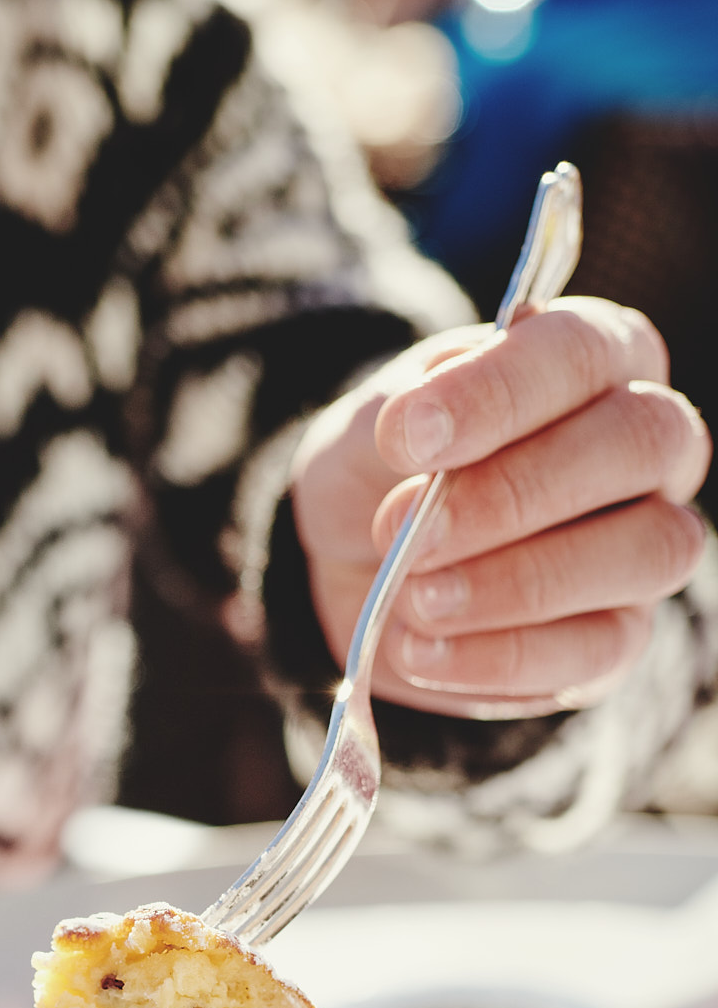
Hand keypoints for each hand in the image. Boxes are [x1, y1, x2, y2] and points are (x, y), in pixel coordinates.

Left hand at [289, 298, 710, 718]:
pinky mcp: (620, 635)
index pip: (580, 351)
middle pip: (643, 443)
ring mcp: (648, 541)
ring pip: (647, 551)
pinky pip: (596, 649)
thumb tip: (421, 434)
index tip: (407, 436)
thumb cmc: (386, 471)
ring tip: (416, 598)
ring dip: (519, 583)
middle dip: (516, 495)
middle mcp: (649, 443)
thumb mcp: (376, 424)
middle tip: (415, 533)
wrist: (357, 564)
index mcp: (595, 358)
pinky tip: (422, 650)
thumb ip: (402, 414)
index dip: (498, 394)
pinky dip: (498, 656)